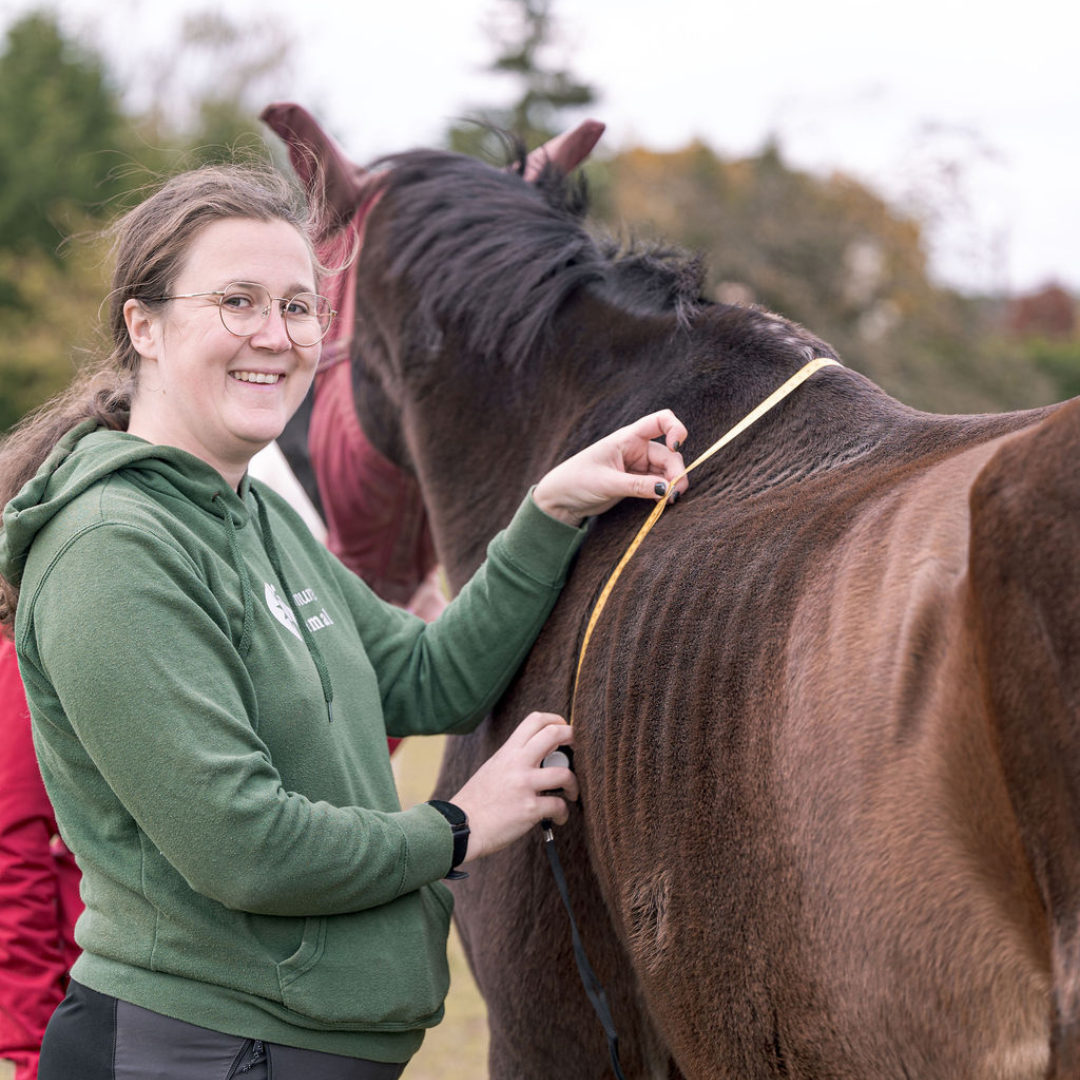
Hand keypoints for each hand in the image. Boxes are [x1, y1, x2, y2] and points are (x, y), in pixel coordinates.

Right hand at [450, 712, 577, 863]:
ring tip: (571, 793)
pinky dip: (563, 813)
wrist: (460, 826)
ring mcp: (524, 785)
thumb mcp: (492, 768)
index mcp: (508, 752)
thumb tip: (537, 756)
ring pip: (564, 773)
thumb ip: (513, 759)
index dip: (555, 720)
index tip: (563, 730)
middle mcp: (517, 763)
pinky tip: (558, 818)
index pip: (534, 720)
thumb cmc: (476, 801)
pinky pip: (558, 806)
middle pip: (554, 734)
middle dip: (573, 738)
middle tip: (579, 750)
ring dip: (574, 784)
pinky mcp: (529, 808)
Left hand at [533, 410, 688, 525]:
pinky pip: (658, 483)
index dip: (675, 429)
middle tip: (674, 494)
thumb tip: (667, 489)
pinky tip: (663, 502)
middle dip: (676, 472)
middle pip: (668, 454)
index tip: (676, 448)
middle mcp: (636, 448)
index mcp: (627, 438)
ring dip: (672, 484)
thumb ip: (637, 486)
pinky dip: (664, 491)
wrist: (561, 499)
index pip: (660, 421)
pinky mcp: (637, 481)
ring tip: (670, 501)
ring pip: (666, 470)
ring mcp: (638, 465)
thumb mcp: (606, 483)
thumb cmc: (576, 481)